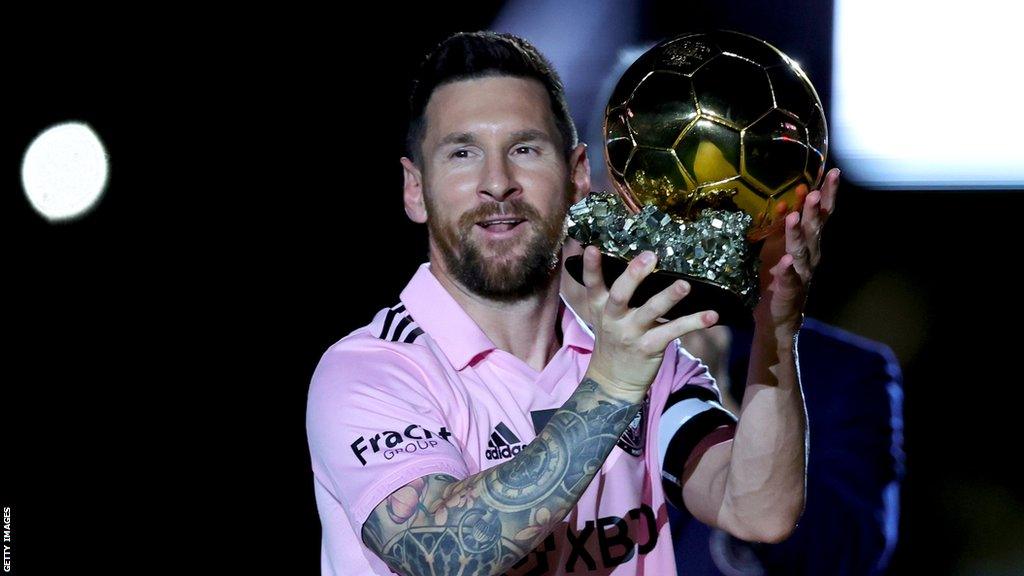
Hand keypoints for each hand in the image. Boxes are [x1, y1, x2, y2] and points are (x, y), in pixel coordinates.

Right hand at [580, 245, 717, 401]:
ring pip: (650, 311)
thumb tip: (638, 261)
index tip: (593, 248)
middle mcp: (613, 319)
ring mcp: (631, 334)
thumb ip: (615, 294)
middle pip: (620, 294)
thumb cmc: (614, 340)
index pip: (592, 285)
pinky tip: (711, 315)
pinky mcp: (650, 347)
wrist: (614, 381)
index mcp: (600, 308)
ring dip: (668, 297)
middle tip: (650, 257)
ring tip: (684, 285)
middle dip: (634, 275)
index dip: (591, 267)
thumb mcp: (605, 317)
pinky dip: (694, 322)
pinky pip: (674, 331)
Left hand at [755, 168, 839, 332]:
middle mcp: (811, 256)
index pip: (822, 215)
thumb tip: (787, 199)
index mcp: (810, 242)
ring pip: (802, 251)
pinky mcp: (790, 291)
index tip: (833, 173)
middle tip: (813, 192)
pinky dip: (787, 270)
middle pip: (815, 230)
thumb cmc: (779, 275)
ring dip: (798, 234)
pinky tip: (785, 262)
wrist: (778, 314)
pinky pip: (789, 279)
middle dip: (814, 211)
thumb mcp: (781, 245)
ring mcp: (802, 274)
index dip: (828, 194)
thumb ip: (786, 224)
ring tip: (794, 217)